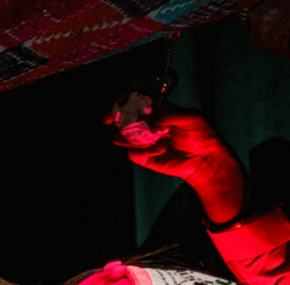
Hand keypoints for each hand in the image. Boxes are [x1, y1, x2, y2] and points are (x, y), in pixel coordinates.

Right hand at [112, 104, 246, 222]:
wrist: (203, 157)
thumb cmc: (200, 134)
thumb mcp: (191, 117)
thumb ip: (171, 115)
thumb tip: (151, 120)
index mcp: (156, 110)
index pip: (134, 101)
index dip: (123, 100)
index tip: (118, 103)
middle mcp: (146, 124)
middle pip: (121, 118)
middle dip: (114, 117)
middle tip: (109, 119)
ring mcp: (142, 141)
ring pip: (121, 137)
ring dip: (131, 137)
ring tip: (150, 138)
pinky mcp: (143, 157)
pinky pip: (133, 153)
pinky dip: (146, 151)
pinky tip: (162, 150)